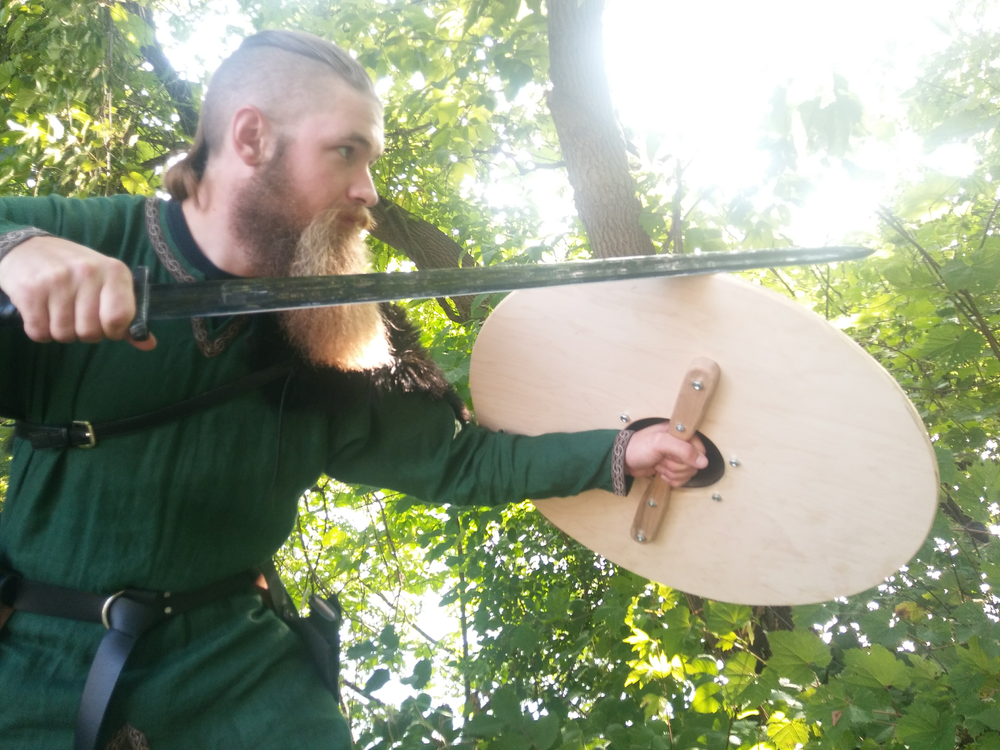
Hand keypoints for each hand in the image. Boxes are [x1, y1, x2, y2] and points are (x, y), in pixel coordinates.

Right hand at [0, 236, 154, 349]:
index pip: (120, 318)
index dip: (113, 331)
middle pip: (90, 332)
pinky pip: (39, 332)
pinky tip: (42, 312)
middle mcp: (87, 272)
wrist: (28, 249)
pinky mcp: (30, 290)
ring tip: (59, 311)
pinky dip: (40, 331)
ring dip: (61, 332)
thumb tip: (149, 344)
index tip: (106, 325)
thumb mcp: (107, 283)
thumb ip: (127, 315)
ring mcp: (57, 280)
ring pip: (64, 335)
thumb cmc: (75, 272)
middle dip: (84, 333)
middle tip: (77, 316)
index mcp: (114, 271)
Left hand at [624, 422, 707, 487]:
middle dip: (676, 466)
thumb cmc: (638, 447)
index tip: (674, 456)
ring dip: (671, 473)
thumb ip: (683, 450)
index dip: (689, 458)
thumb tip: (704, 462)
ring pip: (687, 473)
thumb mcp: (660, 443)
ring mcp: (676, 458)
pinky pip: (681, 480)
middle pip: (693, 464)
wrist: (623, 460)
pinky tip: (660, 472)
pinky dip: (670, 479)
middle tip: (662, 460)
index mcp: (681, 434)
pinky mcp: (671, 469)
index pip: (700, 450)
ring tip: (659, 465)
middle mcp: (681, 445)